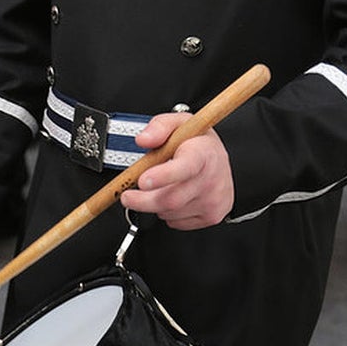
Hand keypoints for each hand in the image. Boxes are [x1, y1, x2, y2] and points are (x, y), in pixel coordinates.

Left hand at [119, 112, 234, 229]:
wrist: (219, 161)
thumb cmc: (198, 144)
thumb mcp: (179, 123)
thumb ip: (159, 127)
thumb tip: (143, 139)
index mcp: (203, 154)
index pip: (184, 168)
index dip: (162, 176)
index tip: (143, 180)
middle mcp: (212, 179)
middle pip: (171, 199)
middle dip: (142, 201)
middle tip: (127, 196)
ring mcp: (213, 200)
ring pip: (169, 212)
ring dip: (155, 204)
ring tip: (162, 187)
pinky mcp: (211, 216)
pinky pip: (176, 222)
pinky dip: (167, 213)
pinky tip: (174, 196)